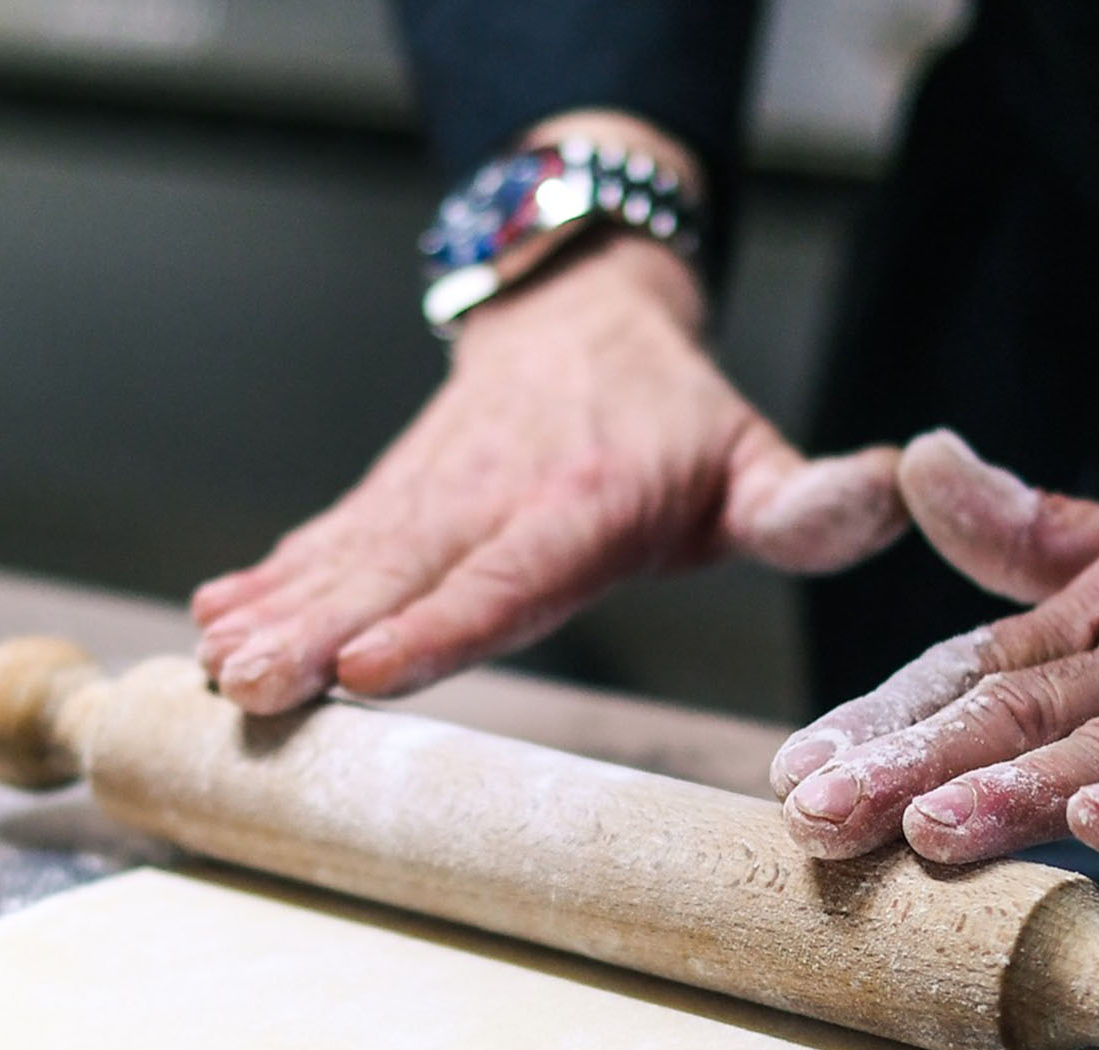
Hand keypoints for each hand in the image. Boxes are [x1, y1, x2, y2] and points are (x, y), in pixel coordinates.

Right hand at [192, 230, 902, 714]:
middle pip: (402, 572)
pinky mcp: (391, 493)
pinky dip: (267, 578)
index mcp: (587, 501)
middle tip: (256, 690)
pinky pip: (324, 536)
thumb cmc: (674, 419)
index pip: (512, 572)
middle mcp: (495, 496)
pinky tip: (212, 624)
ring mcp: (431, 492)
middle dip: (324, 632)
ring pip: (346, 556)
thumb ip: (808, 501)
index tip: (373, 668)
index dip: (443, 623)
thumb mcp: (753, 457)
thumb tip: (887, 494)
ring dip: (278, 612)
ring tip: (217, 669)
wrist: (581, 311)